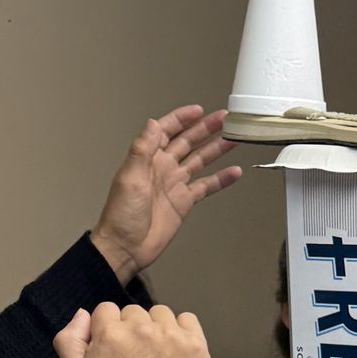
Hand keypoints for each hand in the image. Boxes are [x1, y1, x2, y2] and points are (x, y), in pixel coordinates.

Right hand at [53, 301, 212, 357]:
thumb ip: (70, 341)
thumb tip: (82, 314)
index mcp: (110, 333)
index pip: (105, 310)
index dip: (107, 329)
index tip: (114, 350)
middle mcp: (141, 327)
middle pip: (132, 312)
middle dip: (131, 329)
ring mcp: (171, 333)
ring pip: (159, 313)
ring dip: (156, 328)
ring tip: (157, 355)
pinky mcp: (195, 342)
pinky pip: (187, 319)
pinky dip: (182, 331)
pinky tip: (177, 351)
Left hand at [91, 107, 240, 280]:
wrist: (126, 247)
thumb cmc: (121, 215)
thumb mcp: (130, 177)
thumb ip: (142, 149)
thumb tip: (153, 123)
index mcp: (148, 159)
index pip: (167, 131)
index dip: (182, 119)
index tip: (198, 110)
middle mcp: (163, 168)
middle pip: (188, 142)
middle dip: (205, 129)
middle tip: (224, 119)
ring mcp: (174, 184)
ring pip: (200, 160)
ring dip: (216, 149)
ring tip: (233, 139)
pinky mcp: (183, 202)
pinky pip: (206, 186)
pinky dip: (221, 179)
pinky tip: (234, 172)